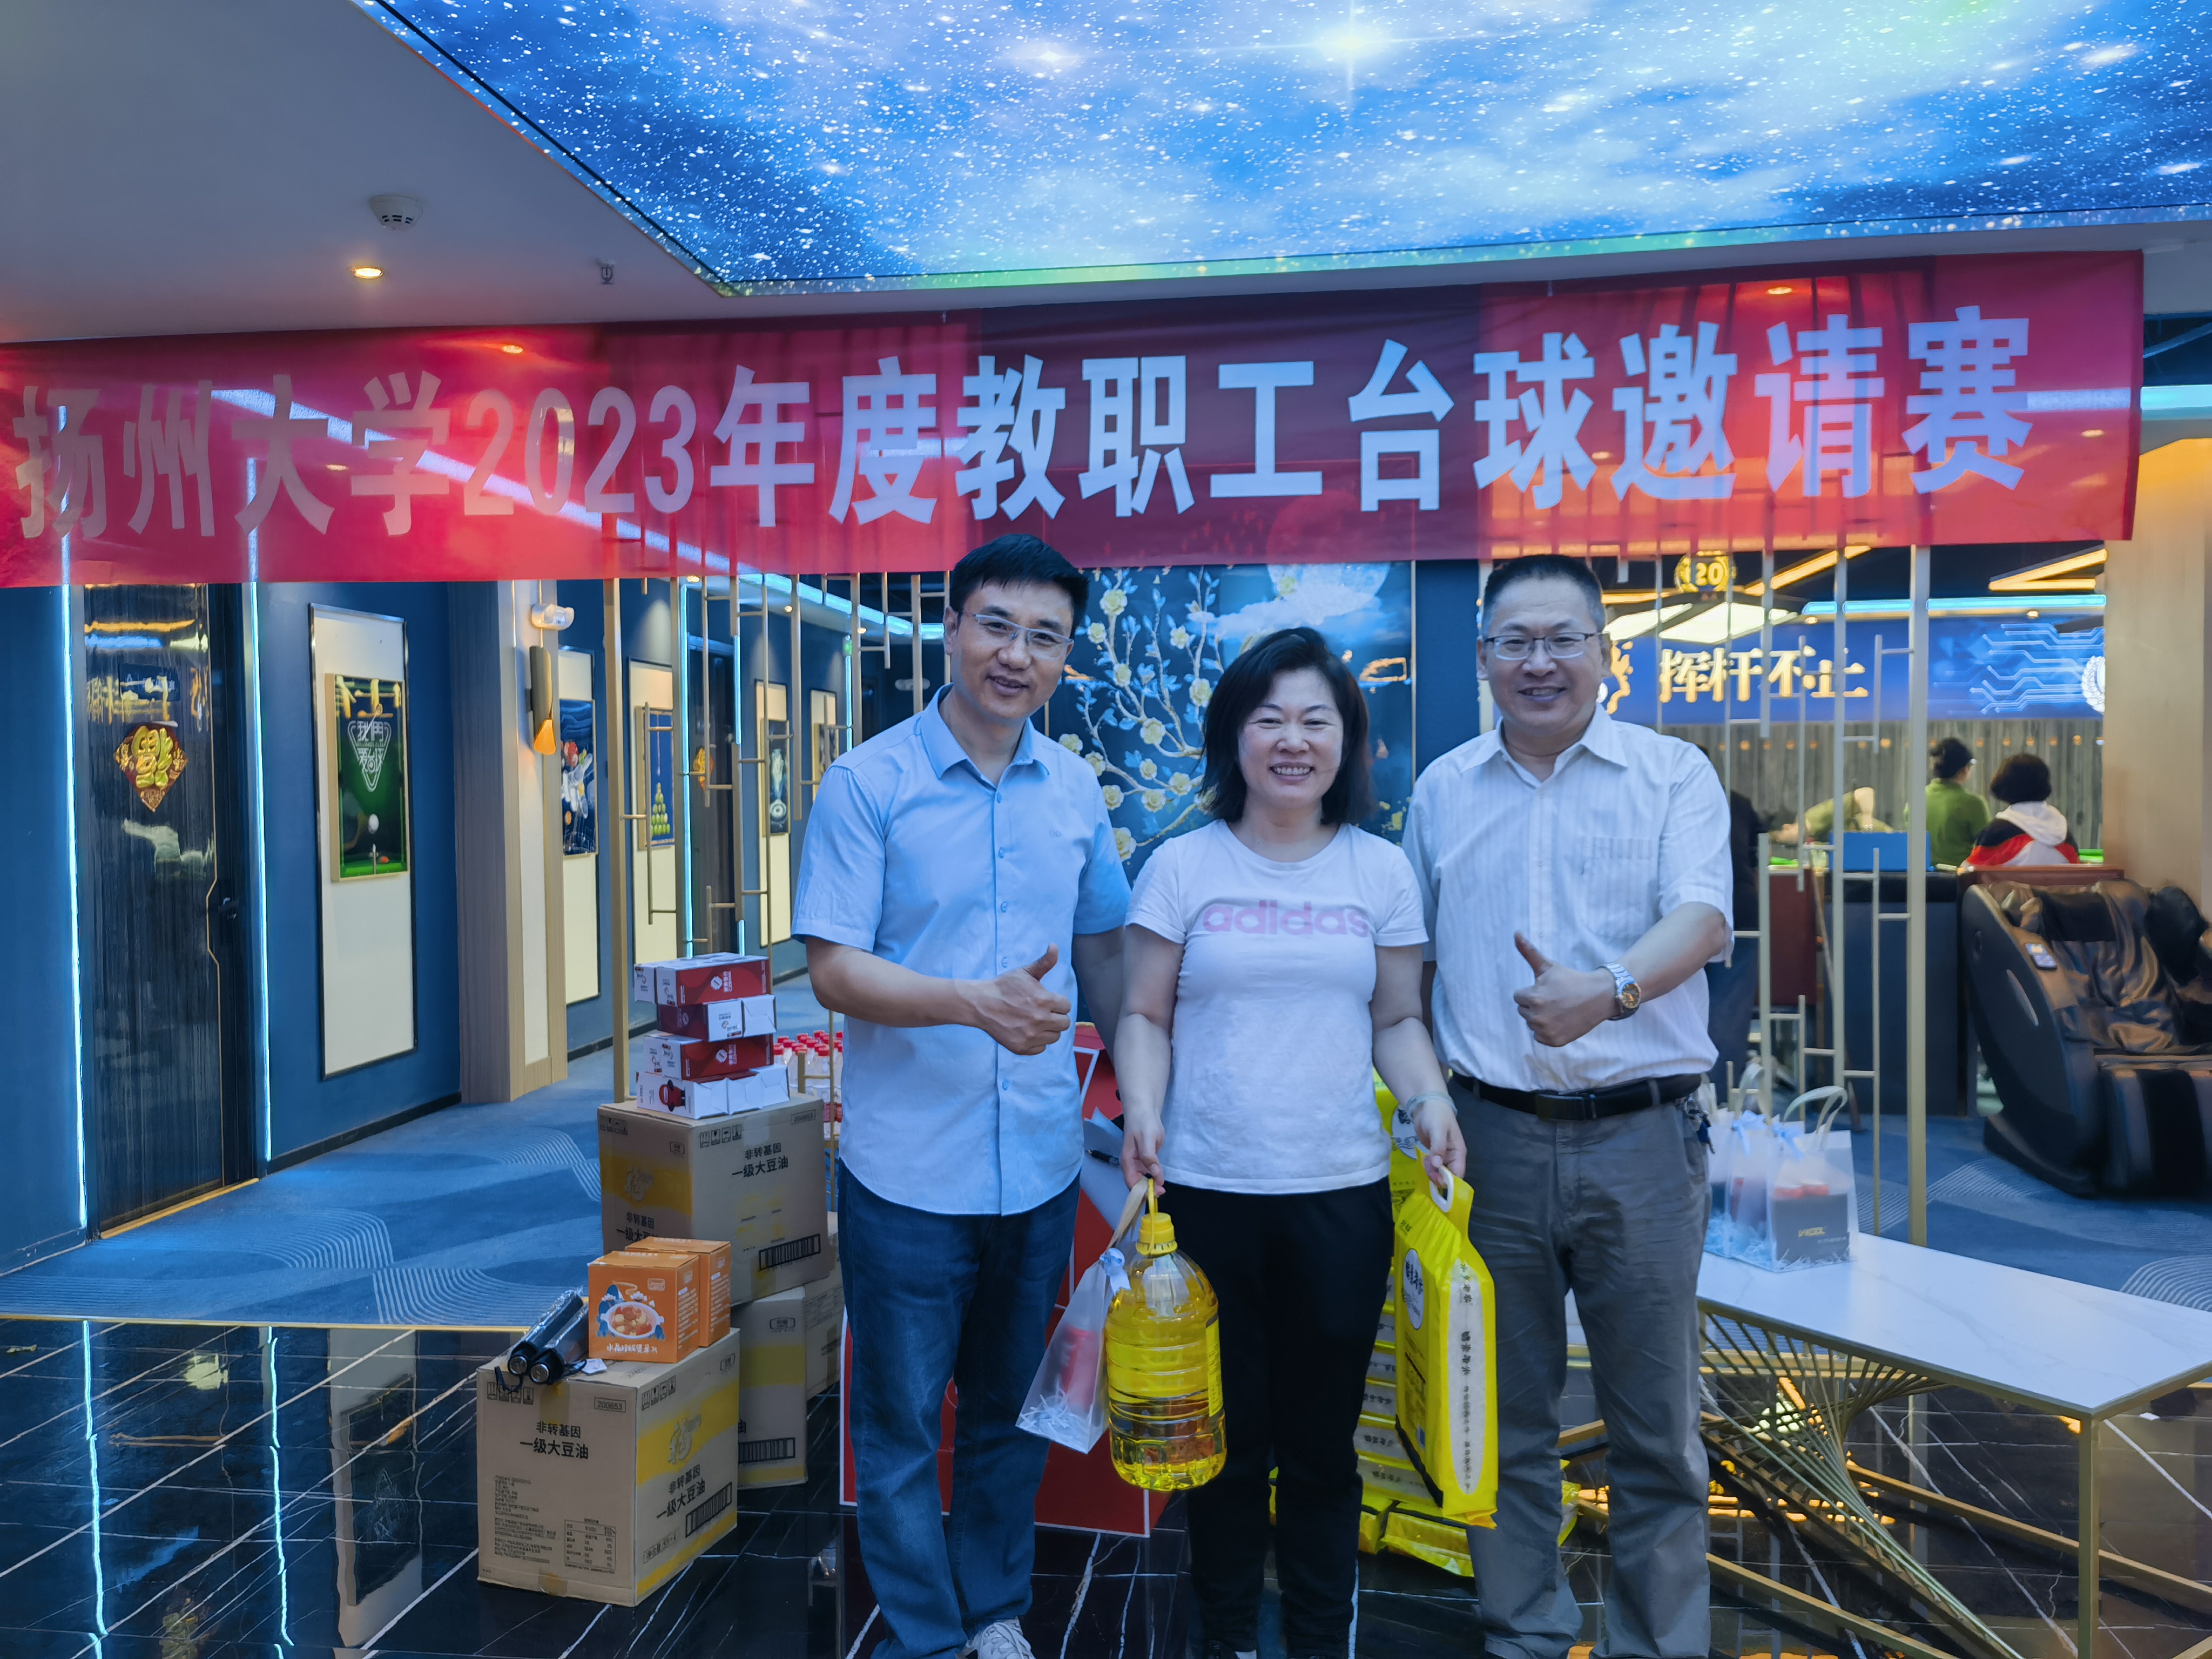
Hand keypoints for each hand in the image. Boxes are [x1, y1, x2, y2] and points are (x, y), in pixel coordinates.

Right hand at [966, 946, 1071, 1054]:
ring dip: (1048, 1030)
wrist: (980, 1004)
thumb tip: (1055, 946)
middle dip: (1056, 1017)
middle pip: (1064, 1024)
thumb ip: (1044, 962)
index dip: (1057, 1003)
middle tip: (1043, 1012)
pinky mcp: (1022, 1047)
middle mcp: (1040, 1020)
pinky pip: (1041, 1048)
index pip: (1066, 1006)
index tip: (1047, 1001)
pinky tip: (1027, 1031)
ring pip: (1055, 1037)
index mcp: (1044, 1000)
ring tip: (1035, 1022)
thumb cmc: (1004, 986)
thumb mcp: (1025, 972)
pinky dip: (1037, 1041)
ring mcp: (1031, 1036)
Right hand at [1120, 1103, 1164, 1191]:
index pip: (1132, 1183)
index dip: (1142, 1192)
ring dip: (1151, 1186)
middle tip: (1162, 1192)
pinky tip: (1160, 1179)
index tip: (1155, 1194)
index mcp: (1128, 1161)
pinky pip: (1148, 1173)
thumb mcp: (1147, 1140)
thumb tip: (1156, 1177)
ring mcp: (1137, 1162)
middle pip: (1136, 1184)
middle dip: (1147, 1191)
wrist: (1145, 1111)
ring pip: (1142, 1180)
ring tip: (1162, 1188)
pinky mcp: (1145, 1159)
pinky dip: (1153, 1178)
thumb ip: (1149, 1158)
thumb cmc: (1143, 1124)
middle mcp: (1131, 1164)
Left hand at [1413, 1097, 1464, 1182]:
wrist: (1426, 1105)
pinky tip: (1424, 1161)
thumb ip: (1438, 1148)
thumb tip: (1438, 1165)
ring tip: (1425, 1162)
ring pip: (1440, 1173)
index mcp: (1458, 1152)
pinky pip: (1433, 1167)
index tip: (1437, 1181)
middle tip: (1427, 1169)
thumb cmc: (1436, 1115)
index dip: (1450, 1181)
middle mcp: (1453, 1157)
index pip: (1458, 1174)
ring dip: (1432, 1172)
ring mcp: (1443, 1156)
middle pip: (1449, 1176)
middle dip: (1438, 1177)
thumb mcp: (1437, 1130)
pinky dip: (1428, 1168)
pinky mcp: (1435, 1155)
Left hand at [1511, 933, 1618, 1047]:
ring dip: (1540, 1018)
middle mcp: (1537, 1017)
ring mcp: (1546, 1031)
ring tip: (1558, 1009)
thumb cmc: (1571, 979)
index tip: (1548, 989)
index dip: (1532, 991)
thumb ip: (1528, 952)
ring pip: (1531, 1024)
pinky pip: (1540, 1037)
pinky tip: (1561, 1021)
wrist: (1599, 996)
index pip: (1518, 997)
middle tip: (1554, 999)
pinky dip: (1548, 1031)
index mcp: (1533, 998)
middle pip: (1523, 1011)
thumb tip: (1515, 933)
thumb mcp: (1548, 966)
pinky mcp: (1554, 1041)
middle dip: (1535, 1004)